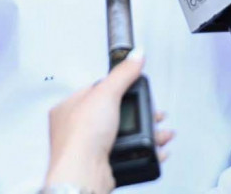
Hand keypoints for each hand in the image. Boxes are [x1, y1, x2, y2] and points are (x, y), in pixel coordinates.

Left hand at [44, 51, 172, 193]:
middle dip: (140, 115)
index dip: (119, 89)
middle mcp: (74, 128)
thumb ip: (123, 74)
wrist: (83, 175)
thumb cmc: (81, 137)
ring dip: (147, 133)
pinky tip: (155, 148)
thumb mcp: (106, 94)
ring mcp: (89, 148)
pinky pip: (128, 154)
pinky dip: (144, 151)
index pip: (96, 90)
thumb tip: (136, 55)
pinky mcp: (102, 166)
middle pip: (114, 114)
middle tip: (155, 114)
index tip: (135, 90)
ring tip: (162, 131)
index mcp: (68, 107)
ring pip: (123, 136)